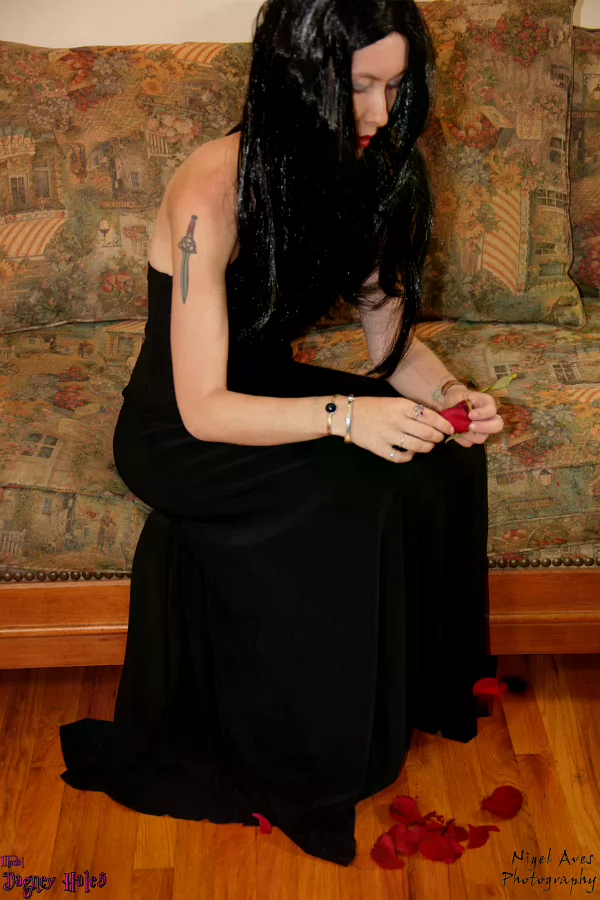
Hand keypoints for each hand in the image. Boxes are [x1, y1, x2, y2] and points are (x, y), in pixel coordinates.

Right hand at [340, 396, 455, 462]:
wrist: (348, 415)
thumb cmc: (373, 407)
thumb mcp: (394, 402)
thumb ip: (412, 411)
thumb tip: (435, 421)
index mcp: (401, 406)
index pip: (430, 416)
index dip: (443, 425)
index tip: (449, 429)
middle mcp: (396, 420)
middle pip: (427, 433)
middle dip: (437, 438)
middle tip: (438, 439)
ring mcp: (388, 435)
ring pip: (417, 446)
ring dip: (427, 448)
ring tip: (428, 446)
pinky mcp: (379, 448)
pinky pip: (401, 457)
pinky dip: (409, 457)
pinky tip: (410, 453)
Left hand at [442, 386, 503, 448]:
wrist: (450, 404)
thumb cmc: (456, 398)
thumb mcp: (456, 396)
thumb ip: (457, 406)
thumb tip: (457, 422)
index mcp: (487, 402)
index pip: (491, 410)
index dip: (482, 414)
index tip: (470, 415)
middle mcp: (489, 417)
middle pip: (497, 426)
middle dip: (483, 428)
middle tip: (470, 426)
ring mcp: (483, 429)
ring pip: (482, 438)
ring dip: (468, 435)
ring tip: (458, 428)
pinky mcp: (474, 437)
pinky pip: (469, 443)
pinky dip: (461, 439)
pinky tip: (455, 432)